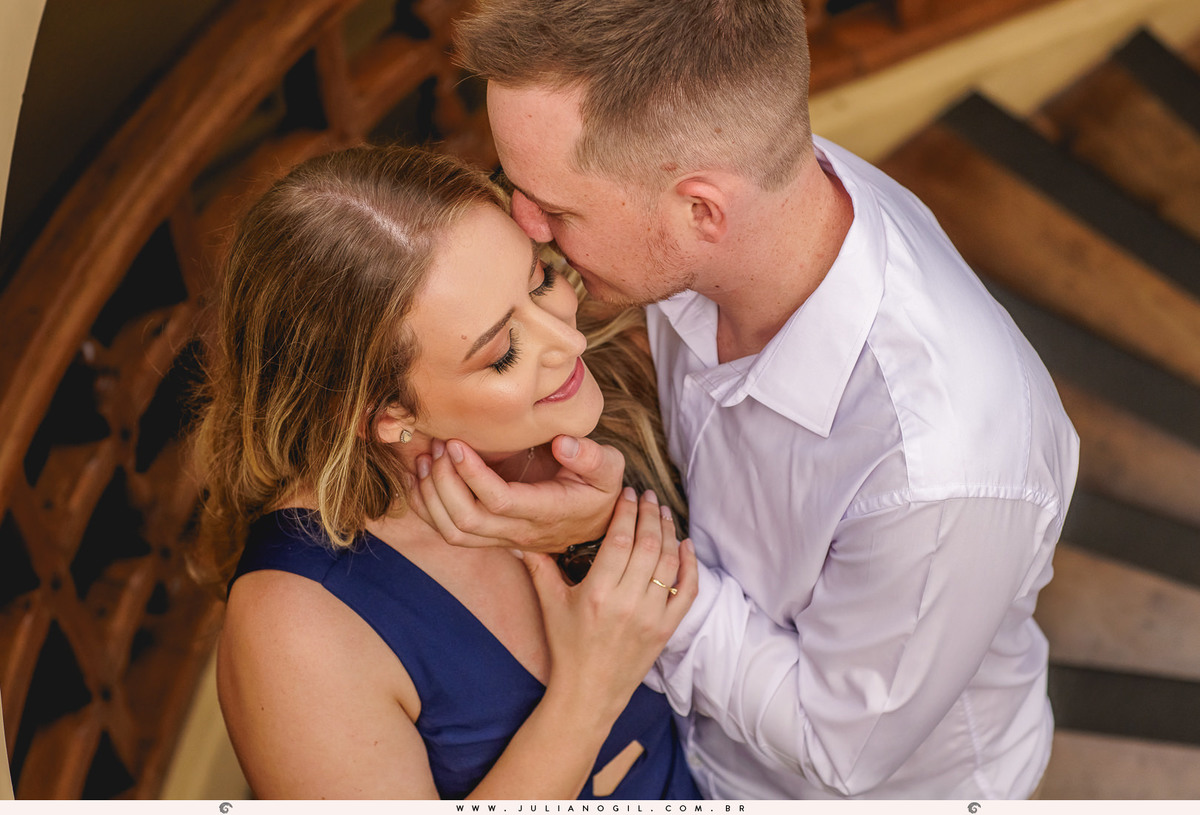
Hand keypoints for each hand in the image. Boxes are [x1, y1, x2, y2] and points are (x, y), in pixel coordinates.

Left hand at [408, 434, 624, 551]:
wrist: (594, 526)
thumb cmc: (598, 491)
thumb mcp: (609, 471)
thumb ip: (591, 457)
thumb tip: (562, 443)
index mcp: (547, 511)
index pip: (500, 502)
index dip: (473, 476)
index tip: (457, 444)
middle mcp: (519, 531)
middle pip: (467, 520)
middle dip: (444, 482)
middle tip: (440, 445)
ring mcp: (501, 538)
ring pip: (452, 530)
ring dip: (431, 495)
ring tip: (427, 458)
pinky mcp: (488, 536)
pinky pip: (447, 531)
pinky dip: (426, 506)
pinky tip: (420, 477)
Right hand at [521, 488, 697, 721]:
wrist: (590, 691)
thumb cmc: (567, 647)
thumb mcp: (549, 605)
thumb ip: (538, 566)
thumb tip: (519, 534)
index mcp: (598, 593)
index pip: (619, 539)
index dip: (626, 511)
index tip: (628, 492)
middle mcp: (628, 602)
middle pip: (647, 545)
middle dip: (649, 514)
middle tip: (648, 495)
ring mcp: (652, 616)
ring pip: (668, 563)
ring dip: (669, 532)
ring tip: (663, 512)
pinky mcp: (667, 629)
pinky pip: (686, 591)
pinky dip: (690, 565)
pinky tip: (685, 545)